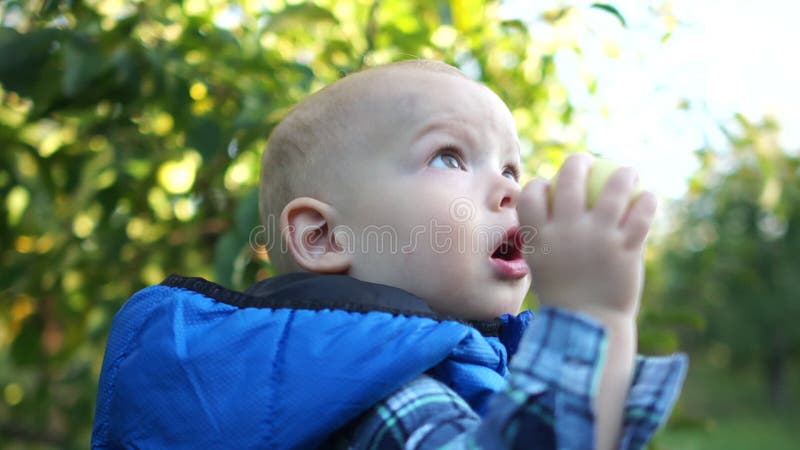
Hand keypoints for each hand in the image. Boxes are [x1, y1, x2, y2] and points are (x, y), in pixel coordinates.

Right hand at [517, 153, 656, 320]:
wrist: (589, 325)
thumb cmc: (564, 295)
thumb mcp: (543, 265)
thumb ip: (546, 237)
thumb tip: (548, 211)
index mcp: (540, 236)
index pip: (532, 194)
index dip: (539, 183)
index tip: (548, 185)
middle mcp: (567, 231)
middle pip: (570, 180)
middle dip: (577, 161)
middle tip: (586, 160)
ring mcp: (598, 238)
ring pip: (614, 190)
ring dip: (623, 174)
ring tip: (627, 171)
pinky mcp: (626, 249)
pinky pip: (641, 215)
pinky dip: (647, 202)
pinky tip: (648, 197)